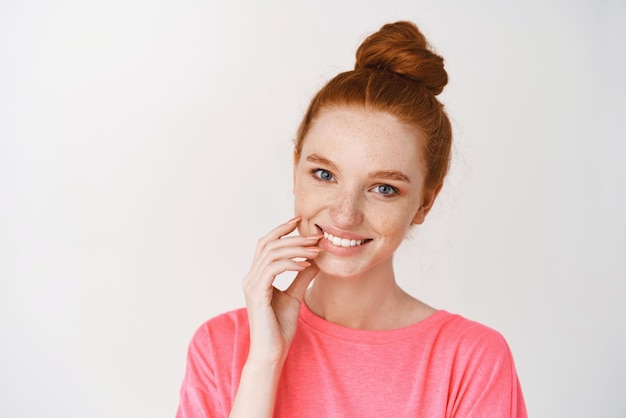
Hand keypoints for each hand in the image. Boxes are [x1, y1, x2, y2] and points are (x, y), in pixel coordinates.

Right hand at [242, 216, 321, 364]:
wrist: (272, 352)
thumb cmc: (280, 328)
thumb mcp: (294, 296)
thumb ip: (301, 277)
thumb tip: (314, 259)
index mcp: (256, 276)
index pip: (266, 244)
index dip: (281, 230)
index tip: (300, 221)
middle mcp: (250, 277)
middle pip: (268, 244)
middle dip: (293, 237)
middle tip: (315, 236)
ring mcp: (251, 285)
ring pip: (271, 253)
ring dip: (296, 248)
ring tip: (315, 250)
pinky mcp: (257, 293)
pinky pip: (273, 269)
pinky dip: (291, 263)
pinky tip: (306, 264)